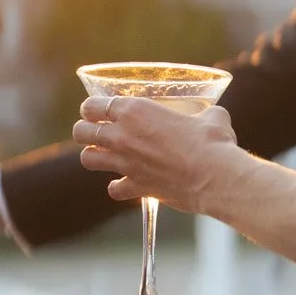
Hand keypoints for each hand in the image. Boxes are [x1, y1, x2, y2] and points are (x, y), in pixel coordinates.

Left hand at [73, 97, 238, 211]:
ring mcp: (126, 163)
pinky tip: (126, 184)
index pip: (94, 105)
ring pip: (88, 159)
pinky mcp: (136, 187)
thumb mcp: (210, 116)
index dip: (91, 107)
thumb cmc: (213, 141)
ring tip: (103, 155)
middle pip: (81, 132)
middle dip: (84, 131)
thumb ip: (203, 114)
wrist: (215, 176)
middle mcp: (123, 136)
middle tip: (94, 131)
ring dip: (93, 156)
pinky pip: (114, 189)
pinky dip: (118, 187)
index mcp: (135, 111)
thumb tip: (213, 116)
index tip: (94, 110)